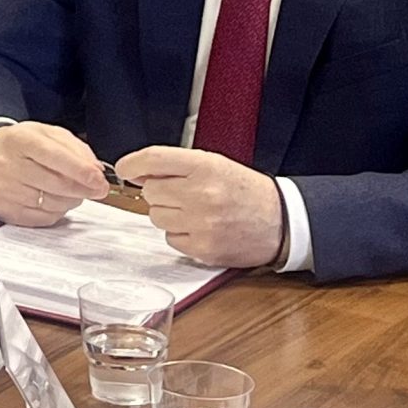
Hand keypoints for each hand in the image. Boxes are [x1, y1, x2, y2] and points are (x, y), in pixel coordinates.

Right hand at [0, 122, 108, 226]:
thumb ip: (75, 148)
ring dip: (71, 199)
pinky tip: (53, 199)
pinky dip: (57, 211)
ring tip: (69, 190)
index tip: (99, 179)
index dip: (80, 170)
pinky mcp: (6, 210)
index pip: (53, 156)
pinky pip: (45, 218)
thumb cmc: (22, 145)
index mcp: (19, 140)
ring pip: (54, 204)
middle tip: (98, 188)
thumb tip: (96, 171)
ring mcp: (5, 190)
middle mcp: (8, 165)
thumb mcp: (47, 134)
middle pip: (57, 184)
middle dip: (84, 188)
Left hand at [115, 146, 283, 267]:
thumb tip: (136, 171)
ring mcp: (202, 224)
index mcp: (204, 166)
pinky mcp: (204, 248)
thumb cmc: (244, 190)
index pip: (152, 159)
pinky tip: (200, 228)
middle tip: (181, 193)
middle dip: (159, 192)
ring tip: (194, 211)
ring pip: (156, 217)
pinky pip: (170, 239)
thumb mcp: (213, 164)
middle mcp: (202, 194)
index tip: (126, 169)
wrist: (281, 220)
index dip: (132, 164)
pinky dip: (180, 234)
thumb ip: (175, 164)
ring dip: (169, 214)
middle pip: (150, 192)